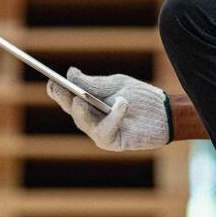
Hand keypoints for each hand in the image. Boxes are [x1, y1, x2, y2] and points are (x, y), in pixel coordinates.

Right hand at [46, 68, 170, 151]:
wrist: (164, 113)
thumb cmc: (140, 98)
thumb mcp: (116, 85)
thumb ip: (94, 83)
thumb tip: (70, 73)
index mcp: (88, 103)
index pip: (68, 98)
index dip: (58, 91)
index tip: (51, 81)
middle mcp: (91, 119)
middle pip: (72, 110)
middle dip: (64, 100)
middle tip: (59, 88)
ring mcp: (100, 132)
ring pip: (84, 123)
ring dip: (82, 111)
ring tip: (80, 98)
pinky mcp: (112, 142)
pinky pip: (106, 130)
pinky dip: (114, 116)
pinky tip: (122, 103)